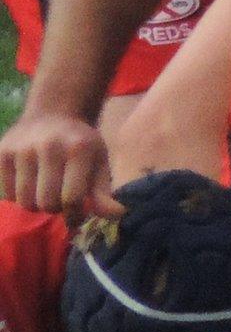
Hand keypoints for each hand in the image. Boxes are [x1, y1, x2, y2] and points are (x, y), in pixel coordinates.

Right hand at [0, 109, 117, 213]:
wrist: (53, 114)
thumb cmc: (81, 144)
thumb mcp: (100, 162)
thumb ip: (104, 191)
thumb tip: (117, 214)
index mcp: (79, 150)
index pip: (72, 198)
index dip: (75, 215)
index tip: (77, 217)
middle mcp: (49, 147)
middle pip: (46, 202)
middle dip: (56, 209)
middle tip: (60, 202)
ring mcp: (22, 149)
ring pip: (25, 201)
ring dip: (36, 205)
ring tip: (45, 194)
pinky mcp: (2, 153)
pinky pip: (6, 194)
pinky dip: (19, 197)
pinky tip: (30, 186)